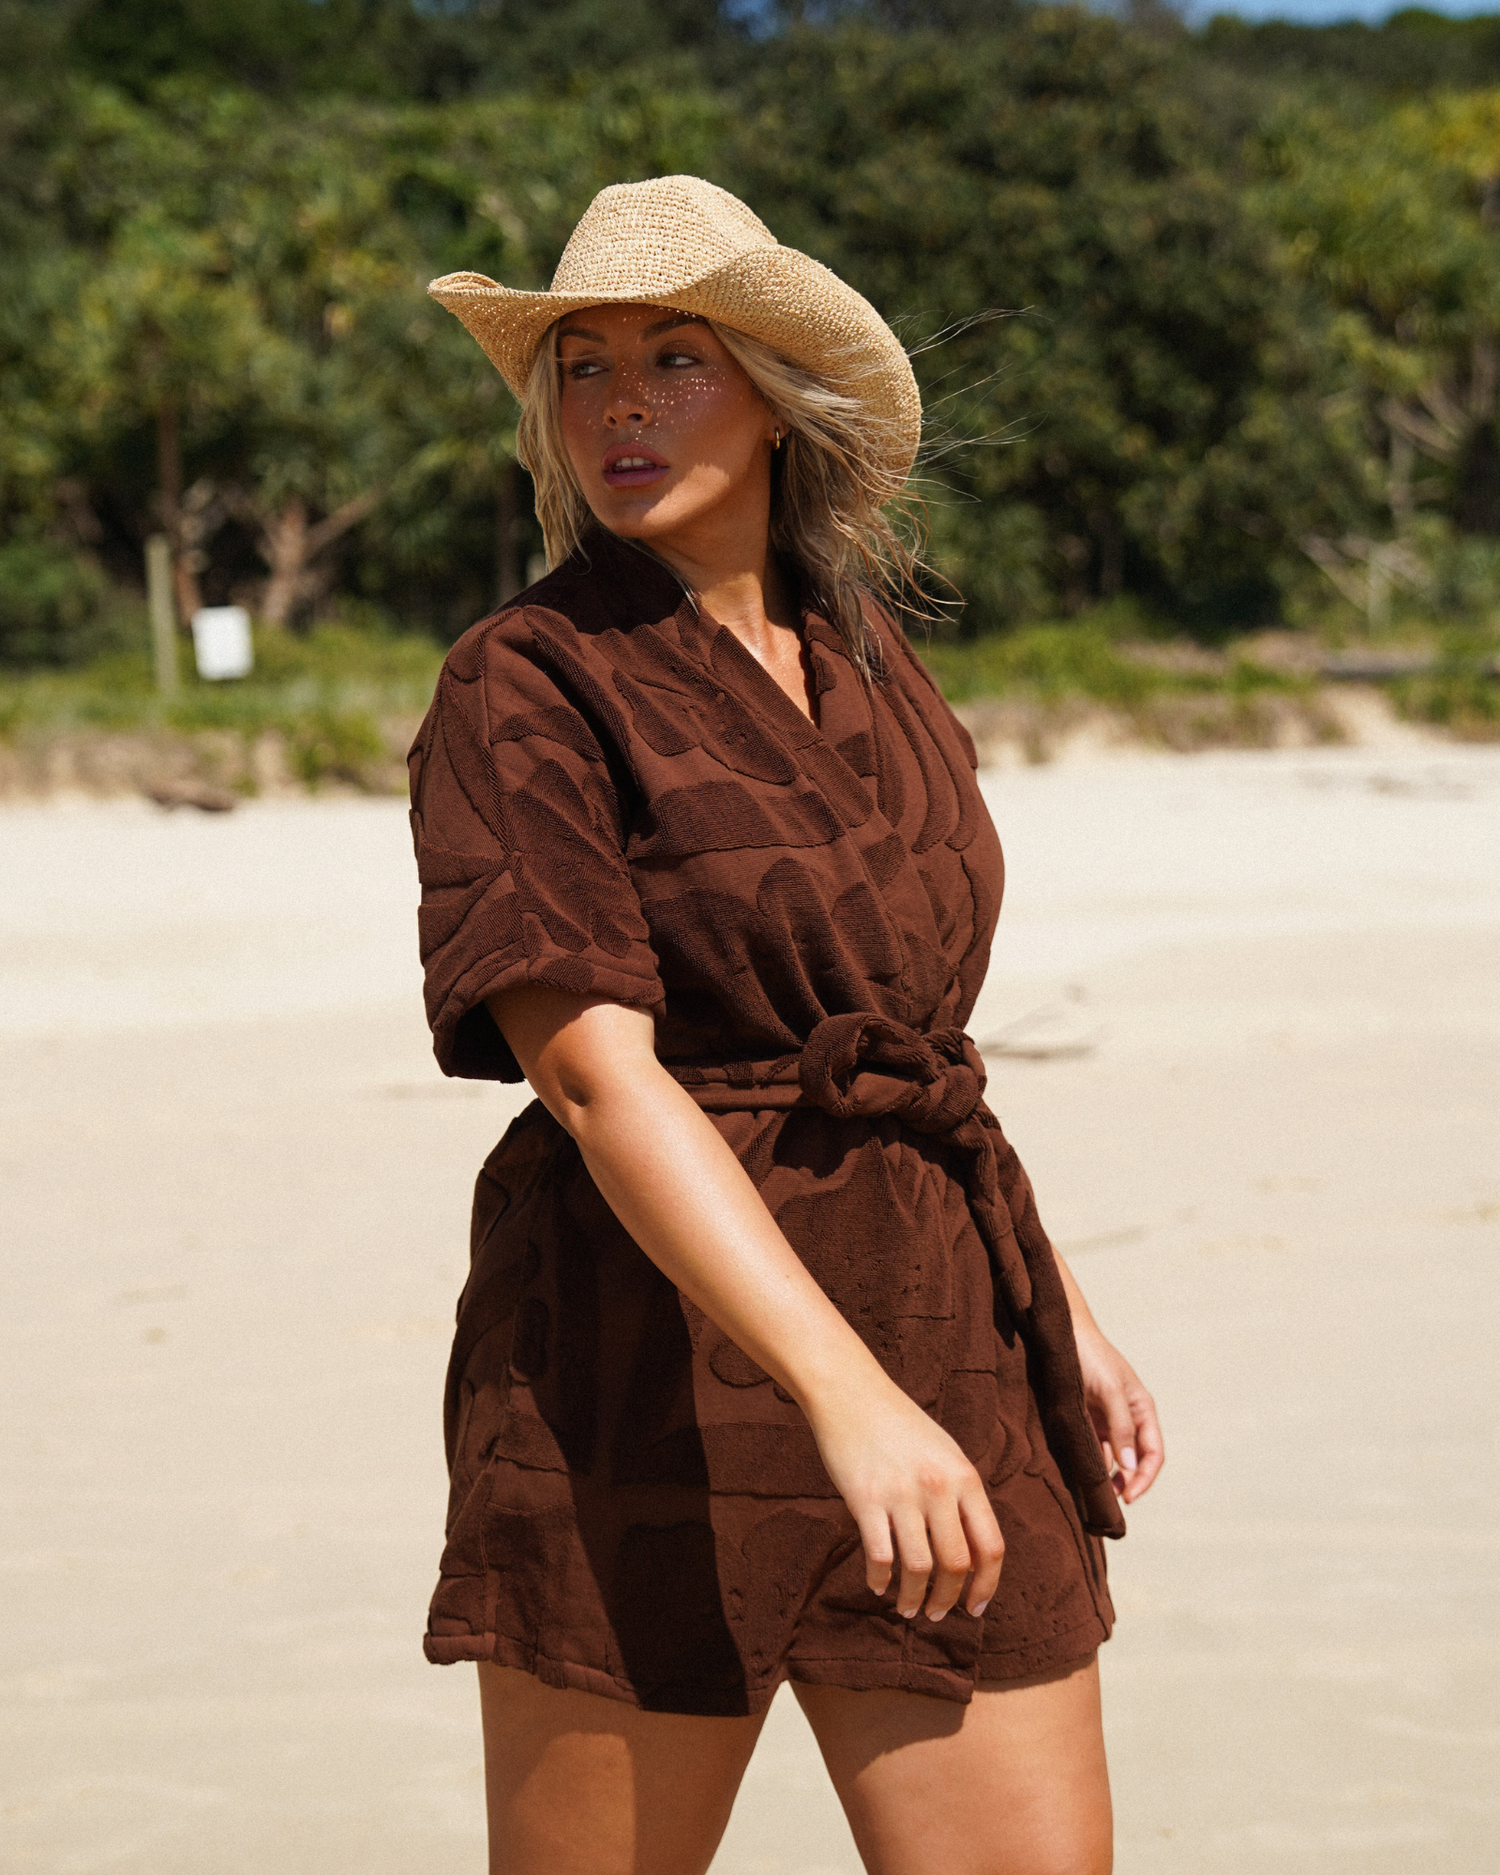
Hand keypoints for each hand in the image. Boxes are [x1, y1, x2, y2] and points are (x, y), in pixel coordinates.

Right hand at [804, 1373, 1004, 1622]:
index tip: (975, 1608)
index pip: (991, 1546)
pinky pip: (880, 1556)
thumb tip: (971, 1554)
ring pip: (918, 1568)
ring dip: (913, 1598)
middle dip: (948, 1599)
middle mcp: (938, 1487)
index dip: (987, 1585)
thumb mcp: (946, 1453)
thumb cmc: (900, 1424)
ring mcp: (901, 1494)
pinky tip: (877, 1584)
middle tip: (936, 1613)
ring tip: (907, 1609)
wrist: (851, 1393)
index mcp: (965, 1477)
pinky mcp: (865, 1499)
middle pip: (956, 1565)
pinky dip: (879, 1579)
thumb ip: (961, 1496)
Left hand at [1073, 1323, 1162, 1505]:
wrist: (1063, 1334)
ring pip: (1112, 1459)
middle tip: (1107, 1504)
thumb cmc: (1091, 1357)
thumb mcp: (1110, 1391)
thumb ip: (1121, 1428)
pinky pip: (1092, 1448)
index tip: (1128, 1498)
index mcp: (1142, 1410)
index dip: (1144, 1478)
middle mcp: (1128, 1418)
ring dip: (1106, 1477)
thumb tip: (1129, 1467)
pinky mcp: (1086, 1419)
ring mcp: (1106, 1420)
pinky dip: (1090, 1463)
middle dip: (1126, 1483)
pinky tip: (1081, 1476)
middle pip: (1134, 1461)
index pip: (1153, 1454)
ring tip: (1092, 1496)